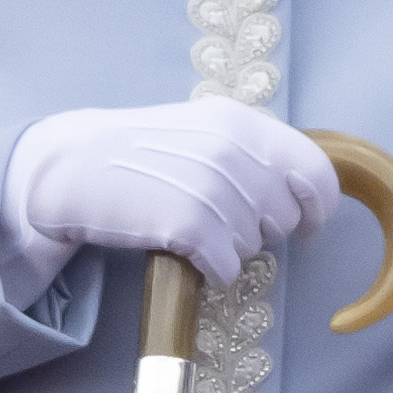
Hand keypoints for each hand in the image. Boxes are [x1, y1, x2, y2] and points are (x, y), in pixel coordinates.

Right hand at [0, 100, 339, 290]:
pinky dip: (212, 269)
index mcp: (242, 122)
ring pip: (254, 245)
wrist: (73, 167)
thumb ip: (252, 151)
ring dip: (230, 248)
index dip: (318, 207)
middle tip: (220, 222)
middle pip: (284, 216)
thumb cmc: (140, 153)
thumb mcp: (202, 131)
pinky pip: (228, 267)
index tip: (307, 225)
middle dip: (261, 229)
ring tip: (192, 229)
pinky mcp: (188, 224)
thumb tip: (302, 190)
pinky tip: (187, 253)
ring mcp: (211, 187)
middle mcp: (232, 150)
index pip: (315, 171)